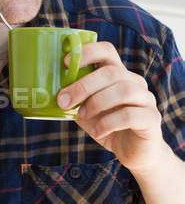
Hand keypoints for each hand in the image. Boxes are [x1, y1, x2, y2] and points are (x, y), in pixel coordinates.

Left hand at [57, 41, 167, 174]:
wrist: (132, 152)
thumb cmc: (107, 126)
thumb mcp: (86, 110)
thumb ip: (75, 98)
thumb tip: (51, 92)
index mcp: (118, 74)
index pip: (107, 50)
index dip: (87, 52)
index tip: (65, 63)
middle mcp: (135, 82)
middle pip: (112, 72)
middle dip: (84, 85)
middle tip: (64, 101)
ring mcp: (146, 99)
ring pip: (124, 90)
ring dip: (97, 102)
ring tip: (82, 116)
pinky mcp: (152, 119)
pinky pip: (130, 115)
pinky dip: (108, 123)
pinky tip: (97, 131)